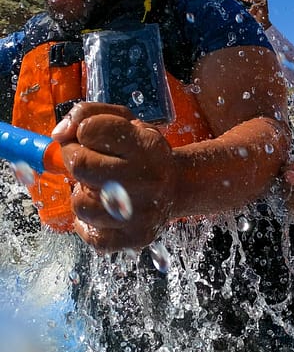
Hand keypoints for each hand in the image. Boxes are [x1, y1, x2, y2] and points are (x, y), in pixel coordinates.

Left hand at [51, 102, 178, 251]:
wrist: (176, 186)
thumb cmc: (143, 153)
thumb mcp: (125, 122)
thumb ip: (88, 114)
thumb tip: (58, 135)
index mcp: (147, 145)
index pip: (91, 130)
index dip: (81, 132)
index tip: (88, 137)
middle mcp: (148, 178)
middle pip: (81, 166)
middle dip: (75, 160)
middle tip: (87, 161)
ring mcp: (144, 211)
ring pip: (80, 204)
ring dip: (83, 195)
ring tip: (100, 189)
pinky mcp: (138, 236)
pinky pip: (90, 235)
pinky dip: (88, 224)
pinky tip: (103, 212)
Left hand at [242, 0, 270, 28]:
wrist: (261, 24)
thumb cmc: (256, 16)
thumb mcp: (249, 8)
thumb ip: (246, 2)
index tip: (245, 0)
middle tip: (246, 5)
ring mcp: (264, 2)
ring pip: (253, 0)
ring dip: (250, 6)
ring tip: (251, 12)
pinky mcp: (264, 7)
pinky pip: (255, 6)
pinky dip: (251, 10)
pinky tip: (253, 14)